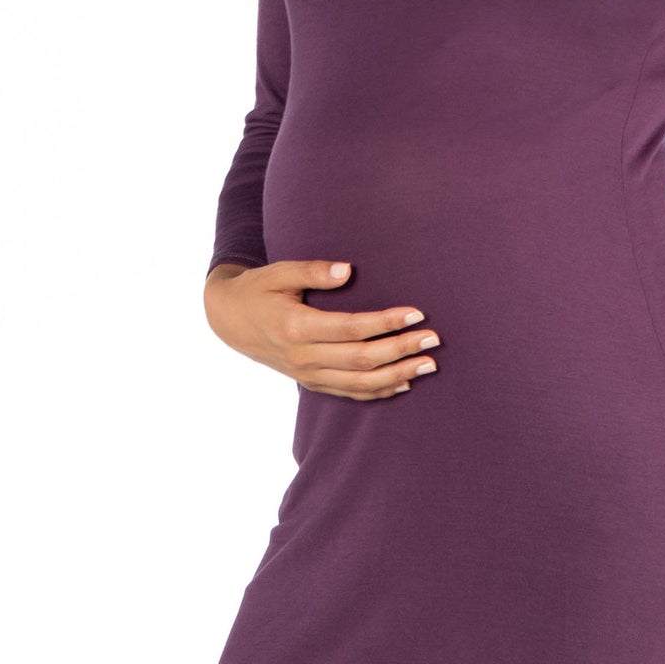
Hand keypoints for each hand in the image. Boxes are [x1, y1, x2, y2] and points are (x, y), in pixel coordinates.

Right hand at [204, 258, 439, 400]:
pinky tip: (404, 384)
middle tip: (434, 340)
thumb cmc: (258, 290)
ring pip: (360, 383)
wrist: (230, 321)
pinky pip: (349, 393)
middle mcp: (303, 357)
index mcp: (296, 327)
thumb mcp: (278, 272)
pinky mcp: (311, 382)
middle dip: (401, 350)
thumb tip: (348, 270)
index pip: (351, 329)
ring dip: (398, 375)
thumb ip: (313, 271)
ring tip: (429, 365)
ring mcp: (307, 374)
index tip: (416, 313)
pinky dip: (378, 391)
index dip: (385, 323)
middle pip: (362, 359)